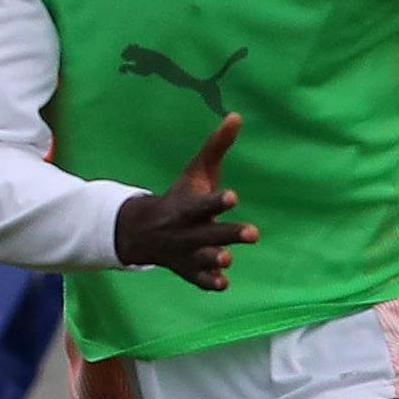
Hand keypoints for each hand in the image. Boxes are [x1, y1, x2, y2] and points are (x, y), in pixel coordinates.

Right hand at [114, 113, 259, 291]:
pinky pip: (198, 279)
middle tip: (253, 234)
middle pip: (209, 233)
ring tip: (228, 258)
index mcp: (189, 207)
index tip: (233, 196)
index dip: (217, 202)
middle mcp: (188, 231)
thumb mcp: (196, 172)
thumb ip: (217, 147)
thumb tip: (237, 116)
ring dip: (215, 259)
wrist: (145, 230)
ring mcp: (187, 252)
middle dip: (229, 234)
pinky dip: (208, 281)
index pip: (204, 203)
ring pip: (202, 258)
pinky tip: (223, 283)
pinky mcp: (189, 270)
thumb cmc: (180, 196)